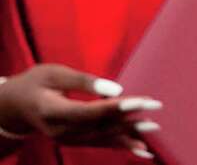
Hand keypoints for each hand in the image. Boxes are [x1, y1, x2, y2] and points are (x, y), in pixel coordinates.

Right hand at [0, 64, 160, 158]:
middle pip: (99, 126)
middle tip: (156, 108)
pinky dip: (122, 146)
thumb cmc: (36, 83)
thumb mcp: (54, 74)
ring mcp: (66, 139)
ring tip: (154, 128)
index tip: (140, 101)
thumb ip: (84, 81)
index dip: (115, 108)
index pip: (89, 112)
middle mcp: (59, 130)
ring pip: (102, 137)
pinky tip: (142, 150)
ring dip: (129, 134)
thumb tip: (116, 89)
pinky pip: (100, 144)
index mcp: (51, 111)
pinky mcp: (74, 141)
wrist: (14, 108)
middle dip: (129, 118)